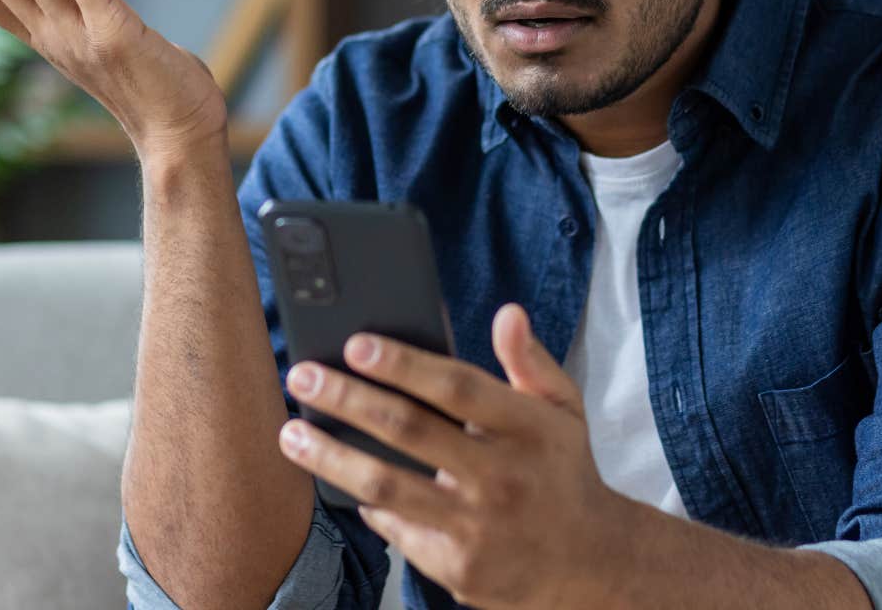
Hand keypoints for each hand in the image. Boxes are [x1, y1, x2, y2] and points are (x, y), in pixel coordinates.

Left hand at [278, 304, 636, 608]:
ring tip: (291, 433)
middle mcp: (501, 477)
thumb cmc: (563, 473)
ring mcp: (477, 527)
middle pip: (408, 431)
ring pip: (386, 486)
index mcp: (527, 428)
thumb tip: (507, 313)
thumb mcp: (563, 411)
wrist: (590, 565)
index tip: (356, 344)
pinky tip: (339, 482)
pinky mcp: (457, 568)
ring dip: (329, 457)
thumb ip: (531, 362)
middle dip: (346, 399)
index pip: (456, 387)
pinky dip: (366, 505)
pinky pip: (397, 529)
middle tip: (303, 376)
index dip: (403, 364)